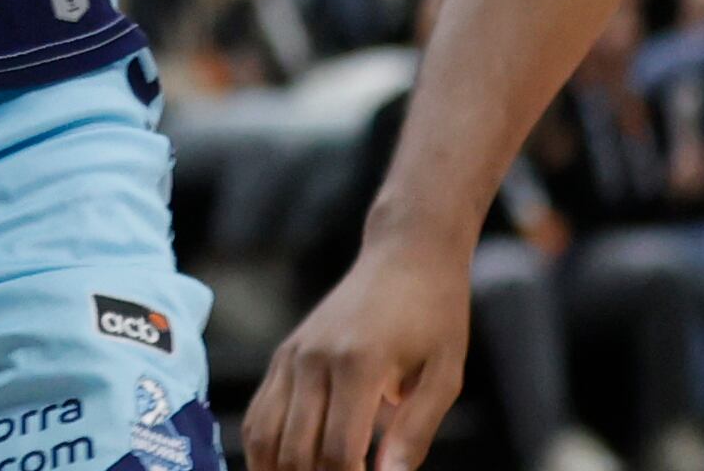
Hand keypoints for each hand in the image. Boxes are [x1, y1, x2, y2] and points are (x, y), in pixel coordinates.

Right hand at [243, 232, 469, 470]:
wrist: (403, 255)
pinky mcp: (283, 354)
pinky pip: (258, 413)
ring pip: (263, 436)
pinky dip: (263, 450)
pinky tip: (283, 469)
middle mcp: (312, 359)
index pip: (339, 451)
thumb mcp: (445, 375)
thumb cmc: (435, 315)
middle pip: (297, 451)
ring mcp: (291, 355)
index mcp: (357, 364)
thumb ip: (416, 432)